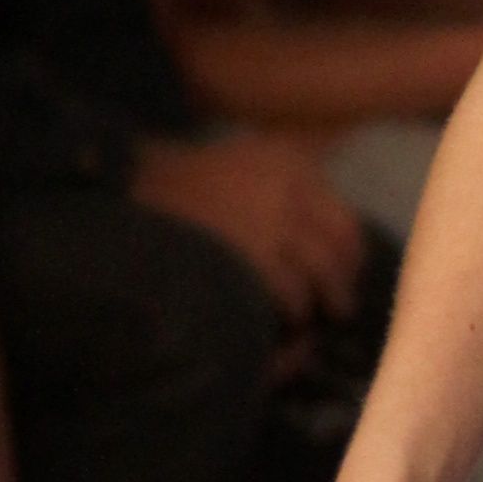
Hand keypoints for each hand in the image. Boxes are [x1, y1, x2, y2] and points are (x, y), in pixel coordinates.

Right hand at [132, 128, 369, 318]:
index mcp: (289, 162)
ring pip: (322, 273)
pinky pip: (294, 293)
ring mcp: (272, 221)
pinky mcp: (254, 256)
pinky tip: (288, 321)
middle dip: (343, 280)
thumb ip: (287, 180)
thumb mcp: (244, 160)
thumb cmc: (184, 183)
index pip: (342, 216)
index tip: (347, 272)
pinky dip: (296, 312)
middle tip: (338, 304)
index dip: (351, 253)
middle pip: (340, 247)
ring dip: (324, 300)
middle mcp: (289, 187)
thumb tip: (326, 224)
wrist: (131, 190)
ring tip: (314, 316)